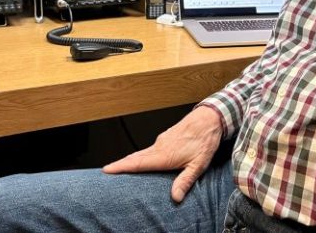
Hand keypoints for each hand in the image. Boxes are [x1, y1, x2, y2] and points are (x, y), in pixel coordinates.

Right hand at [102, 106, 223, 202]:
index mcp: (164, 155)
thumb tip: (175, 197)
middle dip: (120, 164)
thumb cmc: (204, 140)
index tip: (106, 169)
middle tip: (107, 171)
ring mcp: (162, 140)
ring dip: (131, 160)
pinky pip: (150, 149)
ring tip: (121, 168)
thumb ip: (185, 181)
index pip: (137, 162)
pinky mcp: (166, 137)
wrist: (209, 118)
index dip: (121, 166)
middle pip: (135, 157)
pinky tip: (143, 160)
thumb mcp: (198, 165)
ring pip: (142, 152)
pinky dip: (142, 155)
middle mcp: (159, 146)